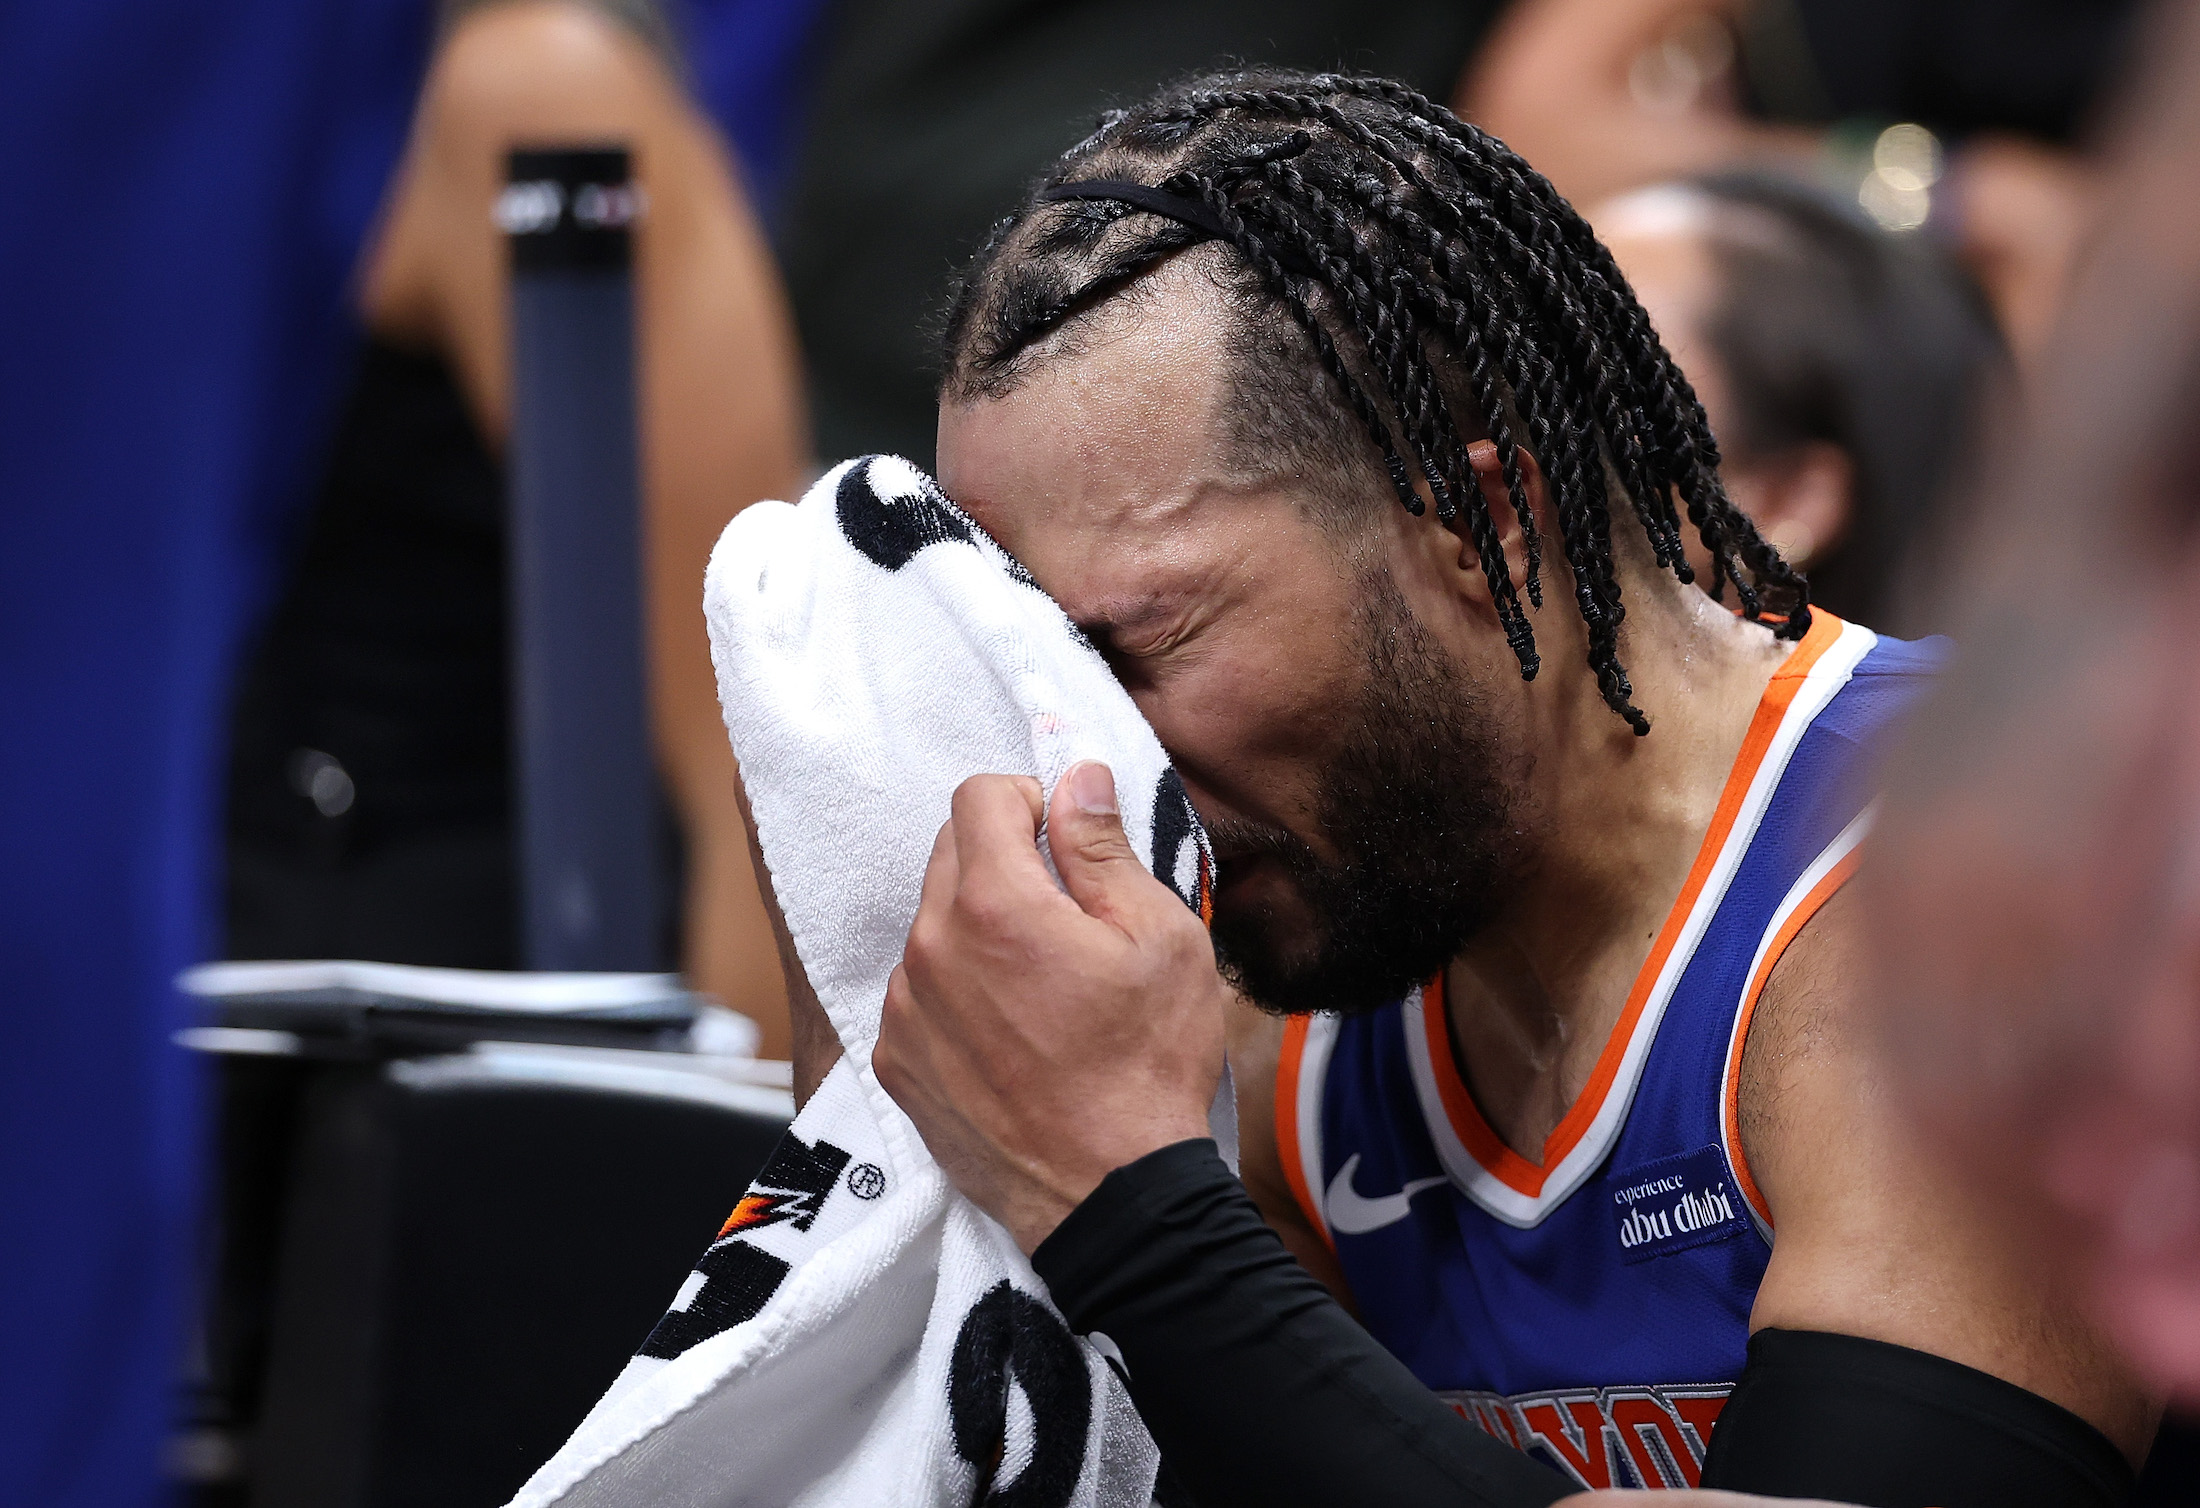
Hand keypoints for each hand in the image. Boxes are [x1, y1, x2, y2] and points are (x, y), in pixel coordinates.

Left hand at [873, 762, 1227, 1251]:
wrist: (1111, 1198)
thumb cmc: (1147, 1068)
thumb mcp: (1160, 937)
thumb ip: (1102, 847)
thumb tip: (1075, 778)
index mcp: (994, 903)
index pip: (979, 796)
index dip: (1030, 802)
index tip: (1066, 841)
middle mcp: (930, 948)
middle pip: (950, 854)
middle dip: (1005, 863)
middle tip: (1068, 917)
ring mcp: (905, 1010)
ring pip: (934, 926)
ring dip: (979, 930)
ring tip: (1043, 988)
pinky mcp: (897, 1063)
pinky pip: (918, 993)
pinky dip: (957, 993)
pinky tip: (1014, 1034)